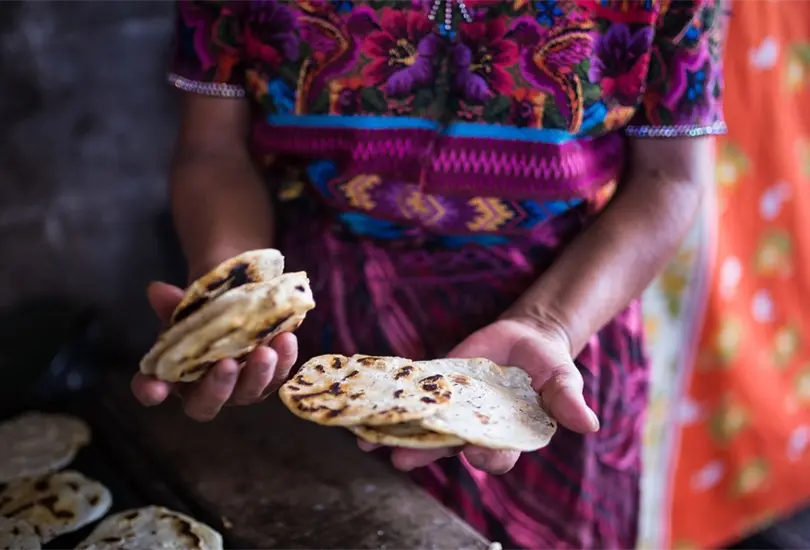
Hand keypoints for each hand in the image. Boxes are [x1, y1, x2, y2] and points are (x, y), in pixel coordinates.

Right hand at [131, 281, 298, 420]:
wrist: (241, 302)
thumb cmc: (206, 311)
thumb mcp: (190, 305)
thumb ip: (174, 303)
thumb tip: (158, 291)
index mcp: (174, 373)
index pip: (153, 389)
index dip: (150, 390)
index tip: (154, 388)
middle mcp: (206, 389)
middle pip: (206, 403)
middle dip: (218, 387)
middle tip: (226, 365)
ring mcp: (241, 387)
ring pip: (249, 392)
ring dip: (258, 374)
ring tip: (265, 352)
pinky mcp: (270, 376)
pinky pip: (278, 374)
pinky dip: (285, 359)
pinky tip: (286, 339)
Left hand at [357, 317, 598, 473]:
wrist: (525, 337)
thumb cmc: (548, 364)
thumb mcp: (563, 379)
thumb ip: (568, 401)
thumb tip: (589, 425)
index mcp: (509, 436)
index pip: (495, 456)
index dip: (484, 456)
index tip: (474, 450)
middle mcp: (476, 429)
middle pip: (449, 448)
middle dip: (425, 453)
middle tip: (402, 458)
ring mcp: (453, 410)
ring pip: (424, 429)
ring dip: (399, 436)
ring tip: (371, 443)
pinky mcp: (437, 387)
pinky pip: (415, 399)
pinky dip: (393, 405)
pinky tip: (367, 413)